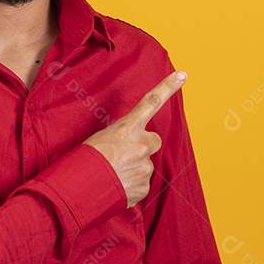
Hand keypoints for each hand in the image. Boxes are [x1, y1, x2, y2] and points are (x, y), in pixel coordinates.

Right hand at [83, 71, 186, 207]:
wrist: (80, 188)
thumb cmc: (85, 159)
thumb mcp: (101, 138)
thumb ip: (122, 137)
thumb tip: (129, 147)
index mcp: (128, 128)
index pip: (151, 102)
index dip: (168, 87)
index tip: (182, 75)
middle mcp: (141, 145)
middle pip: (153, 140)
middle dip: (144, 145)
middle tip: (124, 153)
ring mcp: (144, 167)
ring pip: (145, 164)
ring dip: (133, 167)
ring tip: (113, 172)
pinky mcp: (143, 186)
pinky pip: (141, 183)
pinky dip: (131, 185)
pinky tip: (116, 185)